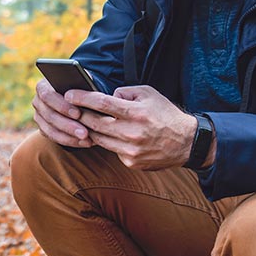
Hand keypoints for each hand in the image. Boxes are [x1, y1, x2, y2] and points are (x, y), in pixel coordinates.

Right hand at [31, 78, 106, 147]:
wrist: (79, 96)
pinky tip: (84, 142)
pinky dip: (70, 141)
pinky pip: (55, 138)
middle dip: (68, 126)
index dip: (62, 106)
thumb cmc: (81, 87)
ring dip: (70, 137)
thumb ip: (83, 89)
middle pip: (50, 116)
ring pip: (51, 130)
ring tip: (86, 140)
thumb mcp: (82, 84)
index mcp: (44, 86)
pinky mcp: (44, 129)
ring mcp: (39, 117)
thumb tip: (91, 96)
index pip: (48, 96)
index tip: (78, 114)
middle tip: (84, 133)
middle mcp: (38, 102)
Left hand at [67, 85, 201, 169]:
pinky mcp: (131, 163)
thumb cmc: (165, 114)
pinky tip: (108, 136)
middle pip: (94, 123)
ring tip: (83, 121)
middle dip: (79, 115)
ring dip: (89, 130)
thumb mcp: (149, 94)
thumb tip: (108, 97)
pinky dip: (108, 142)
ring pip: (99, 139)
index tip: (68, 94)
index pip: (102, 103)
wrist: (186, 143)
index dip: (82, 98)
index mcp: (136, 113)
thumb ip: (125, 92)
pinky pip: (111, 151)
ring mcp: (130, 151)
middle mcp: (131, 133)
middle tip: (69, 109)